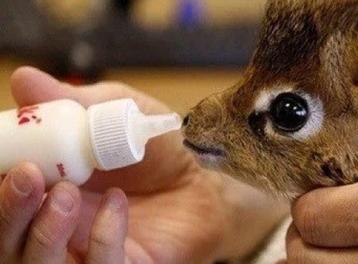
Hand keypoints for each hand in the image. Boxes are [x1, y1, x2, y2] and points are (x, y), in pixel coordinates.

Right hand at [0, 67, 287, 262]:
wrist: (200, 177)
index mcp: (47, 190)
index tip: (7, 160)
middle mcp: (57, 227)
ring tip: (66, 191)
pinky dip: (100, 239)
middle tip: (26, 175)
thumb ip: (71, 101)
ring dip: (42, 232)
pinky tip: (117, 205)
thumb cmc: (153, 147)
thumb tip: (23, 78)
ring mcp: (85, 253)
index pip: (4, 199)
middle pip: (6, 242)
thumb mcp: (116, 113)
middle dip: (7, 211)